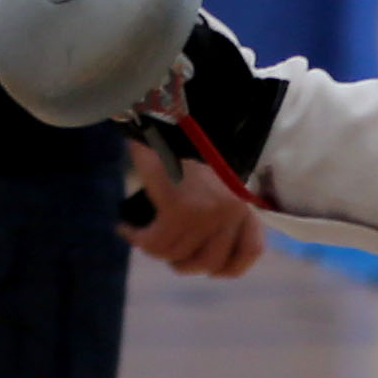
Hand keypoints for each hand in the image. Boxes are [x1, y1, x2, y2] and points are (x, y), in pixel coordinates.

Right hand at [123, 137, 265, 276]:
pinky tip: (127, 228)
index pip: (251, 250)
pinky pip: (156, 244)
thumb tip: (197, 237)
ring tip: (140, 234)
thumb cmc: (189, 134)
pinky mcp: (181, 210)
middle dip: (184, 262)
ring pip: (178, 254)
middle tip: (165, 248)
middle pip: (210, 262)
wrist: (172, 108)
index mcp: (246, 199)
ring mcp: (209, 213)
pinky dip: (138, 239)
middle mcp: (233, 210)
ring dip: (154, 248)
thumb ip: (219, 201)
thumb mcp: (216, 170)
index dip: (229, 266)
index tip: (210, 269)